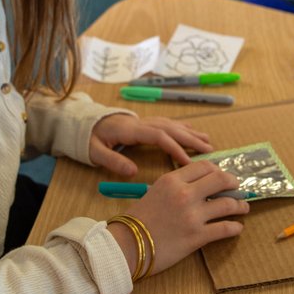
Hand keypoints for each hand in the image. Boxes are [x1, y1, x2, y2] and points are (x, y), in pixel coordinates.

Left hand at [89, 114, 213, 175]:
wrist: (84, 121)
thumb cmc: (90, 138)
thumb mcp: (95, 151)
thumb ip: (112, 161)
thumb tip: (132, 172)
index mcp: (131, 130)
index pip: (159, 137)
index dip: (175, 148)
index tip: (188, 162)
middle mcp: (141, 123)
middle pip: (170, 128)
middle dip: (191, 139)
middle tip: (208, 151)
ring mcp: (144, 121)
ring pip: (171, 124)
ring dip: (190, 133)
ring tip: (207, 142)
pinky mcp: (144, 122)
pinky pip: (167, 124)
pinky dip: (182, 128)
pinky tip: (192, 133)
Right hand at [106, 161, 248, 277]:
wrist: (127, 246)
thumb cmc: (138, 220)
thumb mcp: (155, 192)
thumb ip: (177, 186)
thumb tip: (200, 187)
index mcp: (173, 180)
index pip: (205, 166)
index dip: (218, 170)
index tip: (223, 177)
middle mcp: (185, 194)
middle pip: (221, 180)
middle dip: (234, 184)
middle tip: (238, 189)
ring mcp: (192, 216)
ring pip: (228, 204)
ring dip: (240, 205)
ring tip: (243, 208)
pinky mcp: (197, 237)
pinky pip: (225, 228)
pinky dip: (235, 227)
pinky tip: (237, 227)